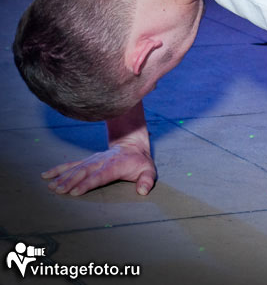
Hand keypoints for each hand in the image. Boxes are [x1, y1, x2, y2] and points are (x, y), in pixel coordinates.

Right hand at [41, 143, 155, 196]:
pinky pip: (71, 164)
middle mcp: (101, 161)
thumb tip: (143, 190)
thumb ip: (147, 180)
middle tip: (59, 191)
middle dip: (71, 181)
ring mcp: (92, 160)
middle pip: (84, 172)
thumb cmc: (139, 162)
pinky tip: (46, 175)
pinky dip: (58, 169)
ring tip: (51, 187)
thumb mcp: (148, 170)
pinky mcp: (87, 160)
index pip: (100, 175)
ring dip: (62, 177)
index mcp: (115, 165)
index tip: (76, 191)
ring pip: (75, 168)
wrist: (132, 145)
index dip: (88, 183)